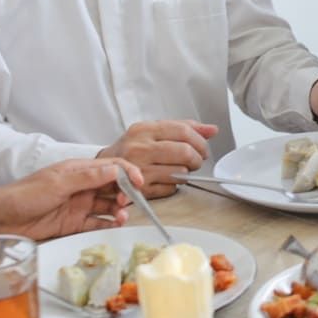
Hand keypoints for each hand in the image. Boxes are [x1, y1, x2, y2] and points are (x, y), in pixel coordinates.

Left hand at [0, 158, 137, 238]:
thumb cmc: (25, 195)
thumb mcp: (58, 182)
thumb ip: (88, 177)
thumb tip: (116, 171)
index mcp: (78, 170)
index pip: (111, 168)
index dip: (128, 173)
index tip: (139, 184)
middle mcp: (82, 187)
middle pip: (113, 187)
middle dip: (125, 193)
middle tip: (126, 203)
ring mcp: (78, 206)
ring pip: (107, 206)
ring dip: (119, 210)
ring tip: (121, 217)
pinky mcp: (73, 224)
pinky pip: (97, 224)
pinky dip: (109, 225)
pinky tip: (116, 226)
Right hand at [98, 120, 217, 197]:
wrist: (105, 168)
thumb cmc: (132, 149)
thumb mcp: (153, 131)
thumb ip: (183, 128)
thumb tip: (211, 130)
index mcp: (144, 130)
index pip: (183, 131)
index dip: (200, 141)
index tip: (203, 148)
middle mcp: (140, 148)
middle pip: (184, 152)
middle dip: (196, 159)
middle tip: (196, 162)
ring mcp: (139, 169)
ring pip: (180, 172)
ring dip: (186, 174)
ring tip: (179, 170)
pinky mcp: (140, 189)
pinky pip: (171, 189)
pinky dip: (174, 186)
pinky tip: (167, 180)